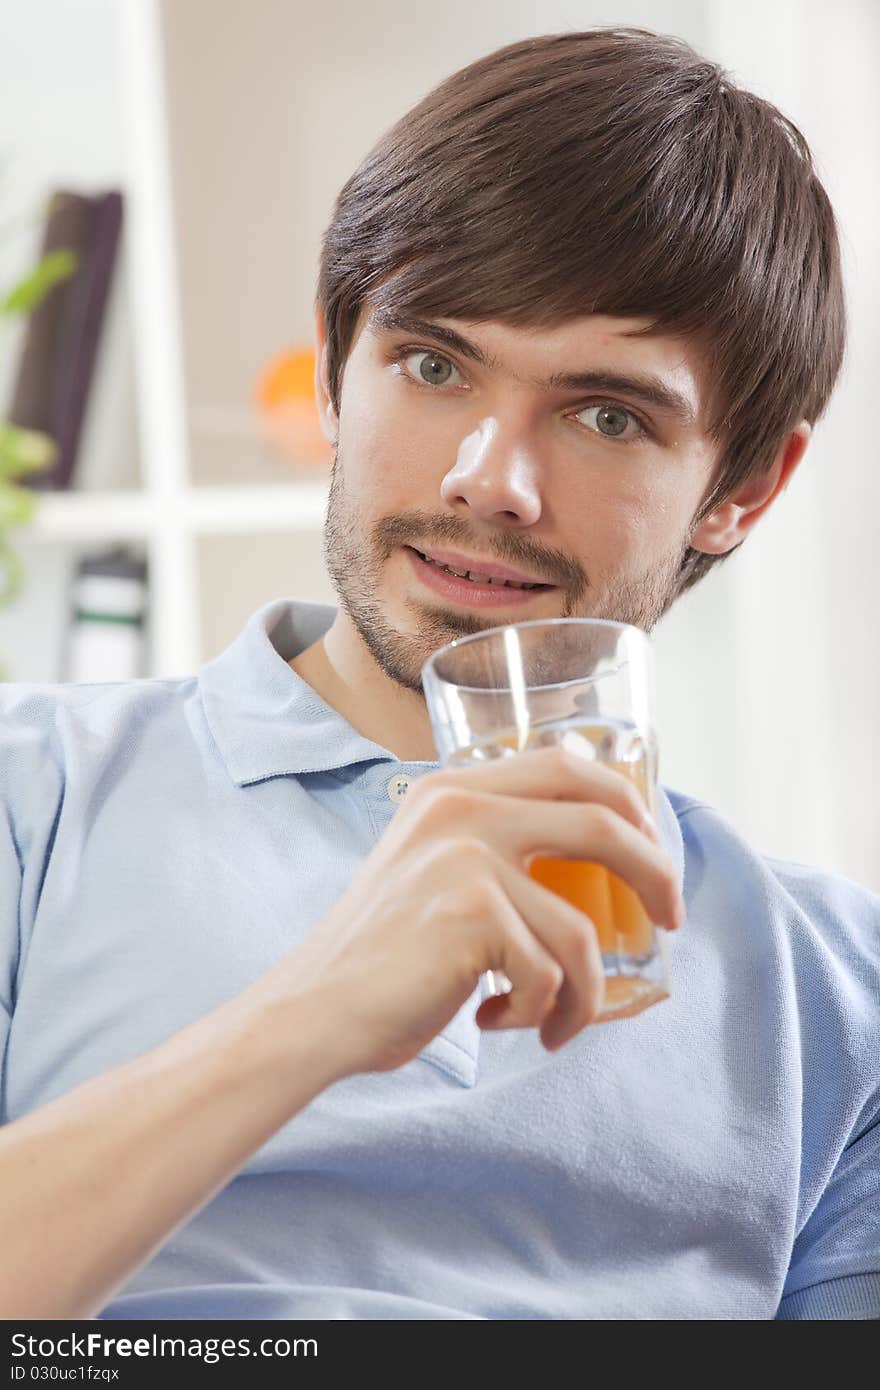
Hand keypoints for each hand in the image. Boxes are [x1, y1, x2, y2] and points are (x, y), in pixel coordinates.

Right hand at [277, 746, 683, 1075]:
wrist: (315, 1010)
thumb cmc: (381, 958)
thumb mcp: (431, 871)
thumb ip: (492, 849)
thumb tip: (596, 871)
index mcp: (452, 789)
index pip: (565, 765)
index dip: (627, 803)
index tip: (651, 847)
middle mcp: (461, 808)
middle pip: (603, 823)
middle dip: (656, 874)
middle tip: (670, 919)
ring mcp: (466, 857)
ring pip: (581, 930)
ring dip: (582, 992)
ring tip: (546, 1020)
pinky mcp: (472, 914)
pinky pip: (552, 975)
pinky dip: (539, 1014)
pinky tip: (494, 1019)